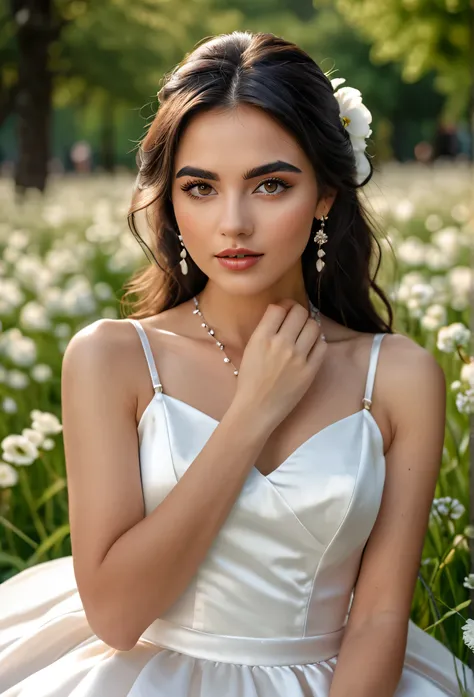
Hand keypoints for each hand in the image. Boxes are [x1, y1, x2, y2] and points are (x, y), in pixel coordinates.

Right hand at [232, 299, 326, 432]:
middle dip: (298, 312)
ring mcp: (298, 357)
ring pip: (314, 326)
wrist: (256, 409)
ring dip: (309, 325)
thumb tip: (281, 314)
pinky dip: (318, 341)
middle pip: (299, 312)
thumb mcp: (250, 350)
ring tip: (305, 332)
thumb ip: (264, 331)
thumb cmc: (249, 380)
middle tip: (296, 318)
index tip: (284, 310)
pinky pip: (322, 345)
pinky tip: (311, 346)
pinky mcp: (310, 370)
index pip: (279, 308)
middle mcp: (281, 344)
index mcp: (262, 338)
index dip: (283, 305)